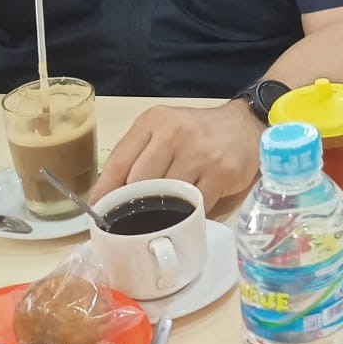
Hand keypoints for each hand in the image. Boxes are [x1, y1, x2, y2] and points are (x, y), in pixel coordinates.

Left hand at [93, 103, 261, 205]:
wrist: (246, 125)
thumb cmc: (197, 132)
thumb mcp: (163, 129)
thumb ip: (135, 155)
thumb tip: (103, 197)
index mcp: (155, 121)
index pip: (119, 161)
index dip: (105, 192)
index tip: (96, 213)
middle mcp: (177, 133)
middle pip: (140, 184)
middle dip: (131, 206)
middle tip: (127, 222)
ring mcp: (201, 154)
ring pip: (166, 197)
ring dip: (160, 213)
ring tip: (157, 220)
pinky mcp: (222, 174)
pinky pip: (195, 205)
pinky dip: (187, 215)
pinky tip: (185, 214)